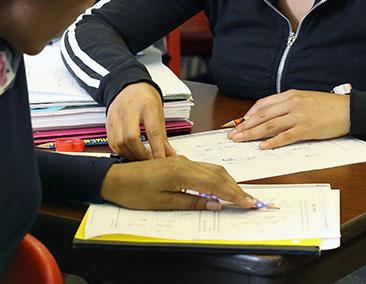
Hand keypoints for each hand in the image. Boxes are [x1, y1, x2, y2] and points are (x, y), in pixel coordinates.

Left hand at [100, 155, 256, 209]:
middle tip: (251, 201)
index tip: (249, 203)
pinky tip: (219, 186)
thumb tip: (215, 204)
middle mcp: (185, 163)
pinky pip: (203, 168)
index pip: (216, 183)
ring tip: (239, 195)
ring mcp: (181, 161)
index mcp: (182, 172)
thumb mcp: (163, 203)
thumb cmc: (134, 192)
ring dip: (228, 181)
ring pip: (212, 169)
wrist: (114, 178)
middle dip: (236, 188)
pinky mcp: (177, 162)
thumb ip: (191, 202)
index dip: (234, 194)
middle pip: (218, 173)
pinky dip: (216, 177)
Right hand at [107, 82, 176, 159]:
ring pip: (119, 142)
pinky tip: (128, 153)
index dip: (157, 149)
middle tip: (149, 161)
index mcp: (147, 106)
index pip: (152, 131)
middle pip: (131, 138)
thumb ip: (163, 138)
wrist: (129, 85)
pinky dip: (121, 151)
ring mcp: (116, 116)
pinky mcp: (108, 122)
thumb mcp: (158, 114)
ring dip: (130, 155)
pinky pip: (112, 142)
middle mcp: (129, 110)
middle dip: (141, 154)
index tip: (161, 161)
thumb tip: (170, 156)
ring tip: (139, 159)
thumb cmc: (145, 98)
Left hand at [228, 89, 350, 148]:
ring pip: (269, 126)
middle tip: (232, 134)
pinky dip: (272, 142)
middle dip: (244, 125)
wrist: (349, 110)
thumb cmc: (328, 105)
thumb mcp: (305, 98)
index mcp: (290, 95)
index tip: (239, 123)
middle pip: (262, 115)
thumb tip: (270, 115)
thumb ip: (288, 105)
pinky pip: (285, 137)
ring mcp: (299, 116)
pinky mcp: (306, 129)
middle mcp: (292, 104)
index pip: (263, 104)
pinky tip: (262, 146)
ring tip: (241, 140)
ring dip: (252, 134)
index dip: (248, 114)